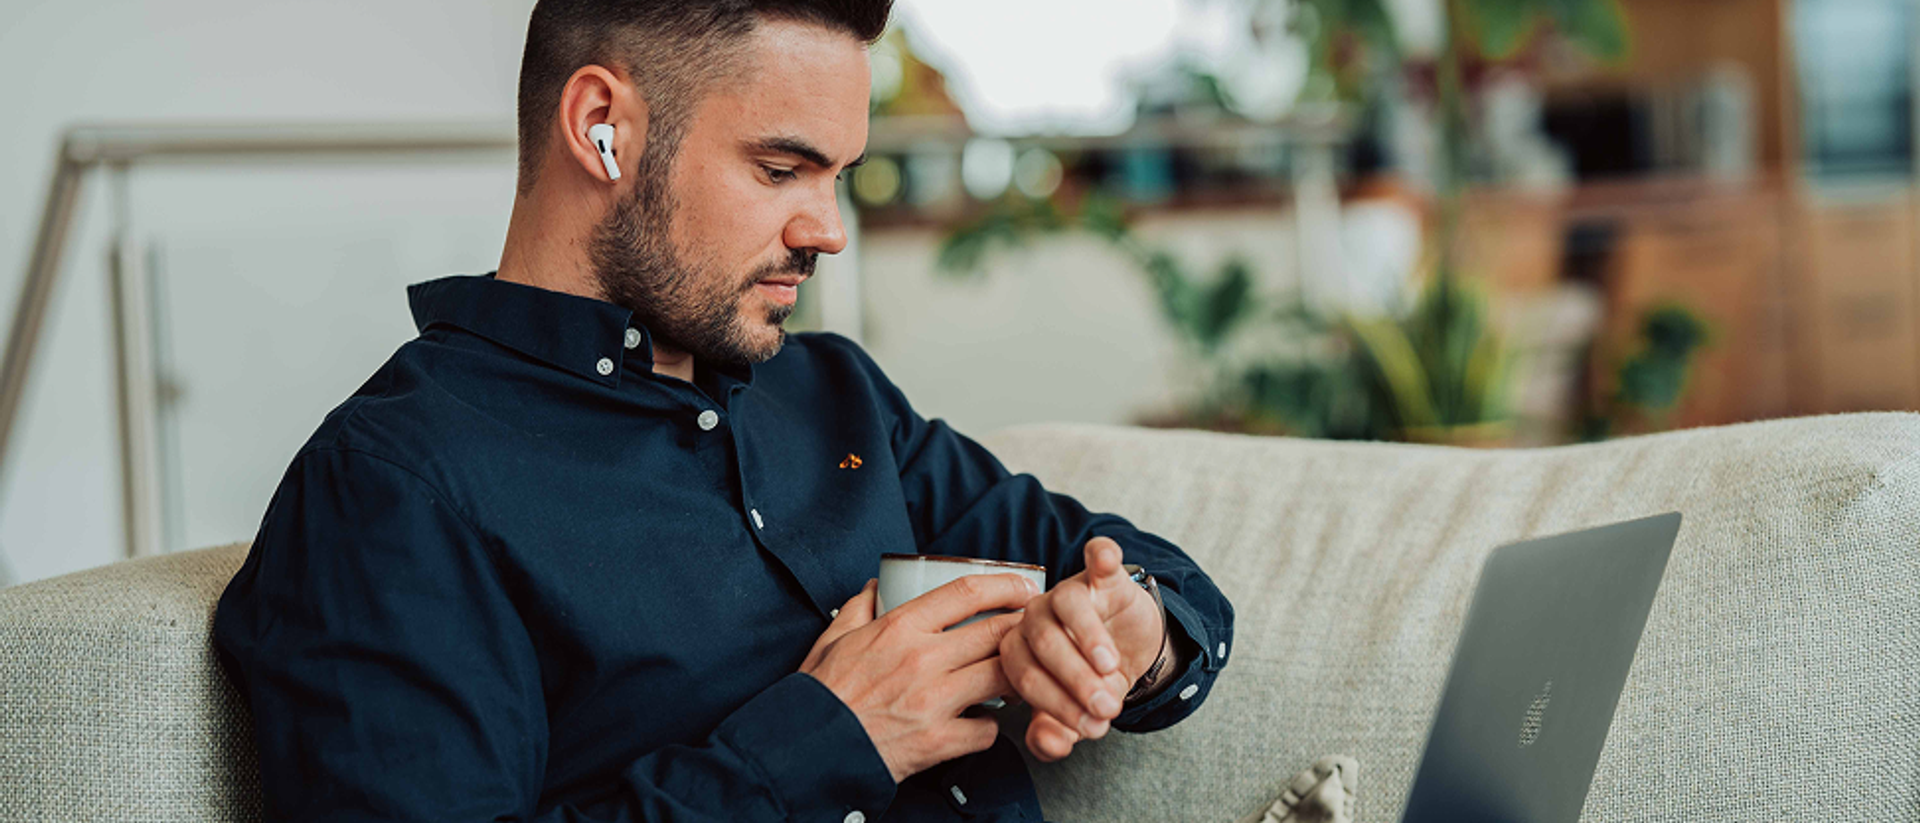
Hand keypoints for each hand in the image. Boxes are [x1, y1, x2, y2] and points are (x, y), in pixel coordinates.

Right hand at [799, 573, 1037, 782]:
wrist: (806, 750)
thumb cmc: (820, 694)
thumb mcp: (832, 639)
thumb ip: (858, 608)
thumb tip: (875, 587)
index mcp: (899, 628)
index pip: (967, 592)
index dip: (1005, 585)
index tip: (1023, 588)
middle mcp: (922, 659)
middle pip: (996, 631)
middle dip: (1023, 628)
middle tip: (1034, 630)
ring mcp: (933, 702)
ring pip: (1002, 677)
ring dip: (1016, 675)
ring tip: (1018, 675)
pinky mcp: (938, 742)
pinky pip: (986, 730)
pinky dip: (991, 726)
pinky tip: (983, 721)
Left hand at [999, 537, 1164, 761]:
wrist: (1131, 650)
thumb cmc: (1091, 681)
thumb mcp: (1076, 714)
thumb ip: (1056, 732)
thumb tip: (1048, 746)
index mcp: (1019, 650)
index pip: (1023, 675)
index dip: (1055, 703)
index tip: (1088, 726)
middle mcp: (1036, 616)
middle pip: (1043, 643)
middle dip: (1075, 680)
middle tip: (1104, 707)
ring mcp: (1069, 592)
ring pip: (1067, 605)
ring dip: (1089, 639)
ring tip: (1111, 668)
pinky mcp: (1103, 575)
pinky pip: (1098, 560)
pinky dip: (1102, 557)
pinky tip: (1108, 561)